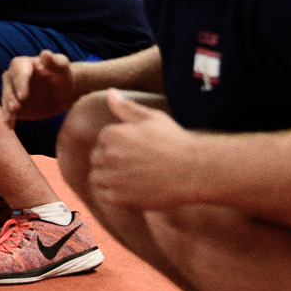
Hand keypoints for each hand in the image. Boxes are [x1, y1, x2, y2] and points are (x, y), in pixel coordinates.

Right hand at [1, 50, 75, 125]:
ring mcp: (12, 92)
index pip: (18, 71)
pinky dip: (9, 118)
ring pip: (6, 100)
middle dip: (11, 97)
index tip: (23, 96)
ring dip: (7, 109)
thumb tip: (45, 53)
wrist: (62, 92)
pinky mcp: (13, 106)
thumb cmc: (62, 75)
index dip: (20, 83)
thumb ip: (55, 61)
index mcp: (22, 64)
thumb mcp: (62, 67)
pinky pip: (9, 112)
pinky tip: (10, 126)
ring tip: (10, 119)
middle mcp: (12, 77)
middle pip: (8, 86)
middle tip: (15, 108)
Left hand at [88, 90, 203, 209]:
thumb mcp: (152, 118)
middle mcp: (108, 155)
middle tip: (136, 165)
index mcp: (112, 134)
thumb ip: (126, 107)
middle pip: (97, 159)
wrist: (194, 171)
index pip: (102, 141)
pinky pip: (105, 196)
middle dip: (111, 161)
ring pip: (97, 178)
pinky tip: (132, 190)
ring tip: (133, 178)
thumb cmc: (175, 142)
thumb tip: (111, 92)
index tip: (136, 151)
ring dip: (109, 178)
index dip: (118, 146)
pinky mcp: (119, 198)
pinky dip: (114, 194)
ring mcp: (113, 177)